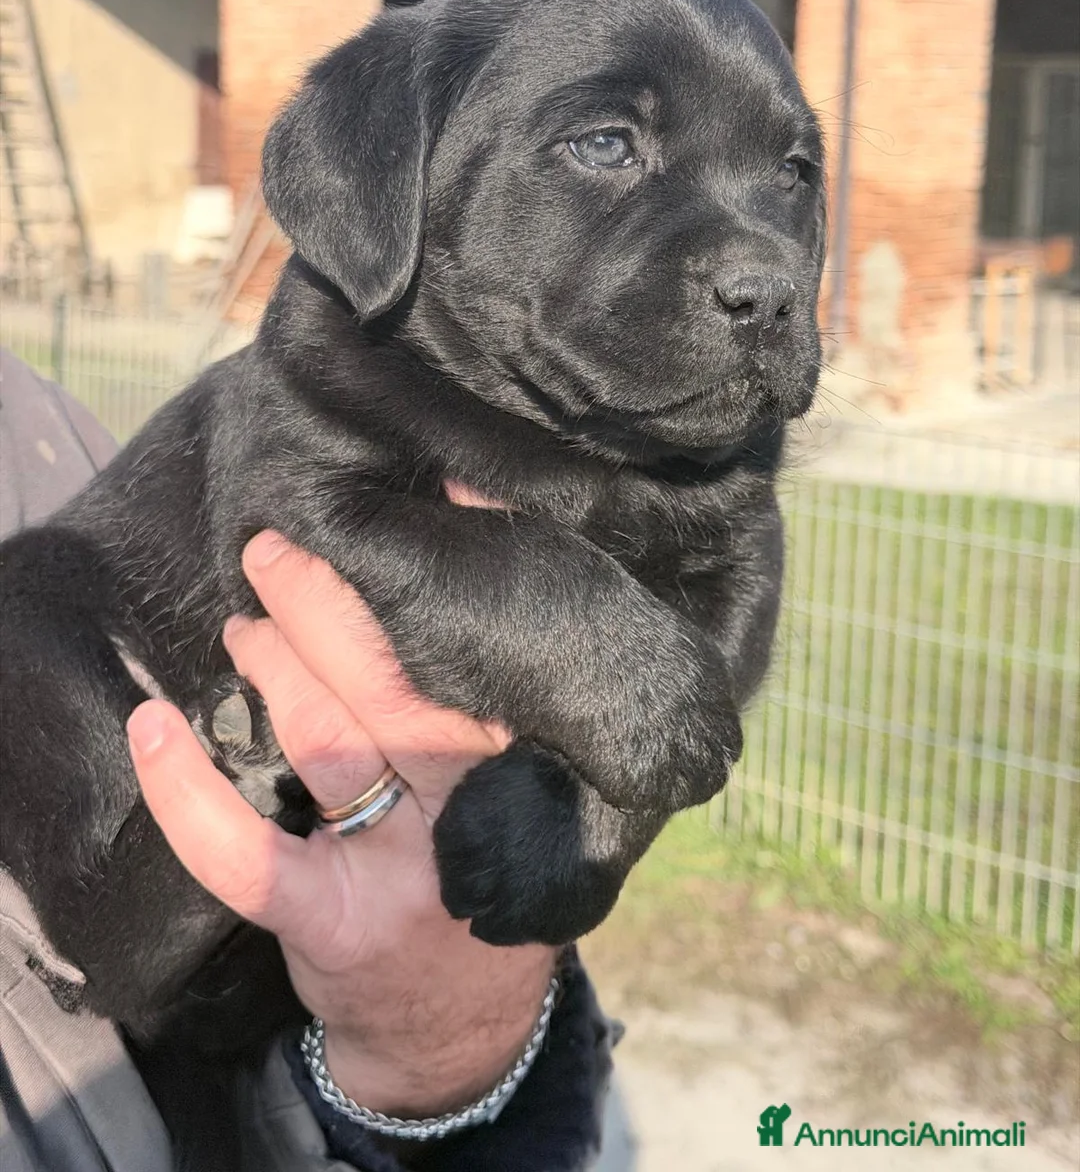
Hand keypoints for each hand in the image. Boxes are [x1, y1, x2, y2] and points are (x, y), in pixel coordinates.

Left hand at [126, 521, 555, 1118]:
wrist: (460, 1029)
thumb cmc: (485, 865)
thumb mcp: (516, 780)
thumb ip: (491, 689)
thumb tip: (461, 534)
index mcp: (521, 761)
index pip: (478, 652)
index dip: (439, 573)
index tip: (401, 506)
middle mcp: (469, 811)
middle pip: (390, 686)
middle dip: (322, 604)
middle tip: (272, 552)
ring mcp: (400, 871)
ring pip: (324, 742)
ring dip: (271, 667)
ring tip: (242, 627)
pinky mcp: (331, 922)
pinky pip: (247, 852)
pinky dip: (188, 790)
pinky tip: (155, 731)